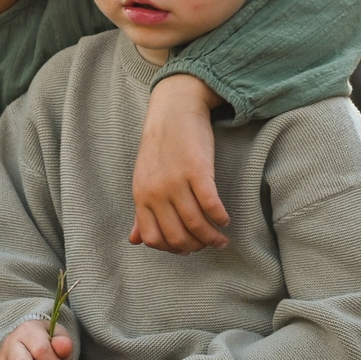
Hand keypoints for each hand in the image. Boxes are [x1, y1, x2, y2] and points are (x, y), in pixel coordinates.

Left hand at [132, 75, 229, 252]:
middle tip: (209, 244)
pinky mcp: (197, 171)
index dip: (172, 249)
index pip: (153, 238)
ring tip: (222, 239)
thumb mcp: (143, 179)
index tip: (187, 249)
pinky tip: (225, 220)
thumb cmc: (160, 146)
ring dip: (212, 238)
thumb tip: (135, 241)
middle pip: (177, 236)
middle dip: (196, 247)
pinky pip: (210, 205)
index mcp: (141, 196)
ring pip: (195, 225)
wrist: (173, 110)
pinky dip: (220, 218)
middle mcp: (156, 192)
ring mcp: (176, 182)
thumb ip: (141, 212)